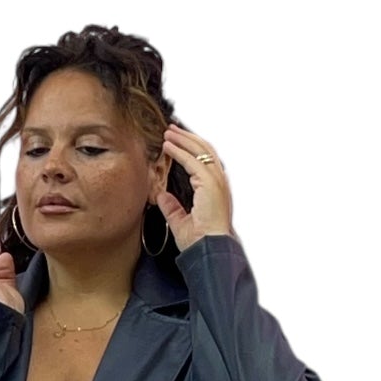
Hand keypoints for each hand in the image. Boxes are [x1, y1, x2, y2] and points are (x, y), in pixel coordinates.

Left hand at [155, 124, 233, 247]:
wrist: (209, 251)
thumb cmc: (200, 242)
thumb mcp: (181, 222)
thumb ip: (172, 208)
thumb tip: (161, 195)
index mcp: (216, 190)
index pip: (205, 161)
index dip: (191, 149)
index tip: (177, 142)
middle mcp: (220, 183)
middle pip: (205, 150)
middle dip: (187, 138)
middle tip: (172, 129)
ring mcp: (217, 182)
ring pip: (201, 151)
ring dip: (183, 139)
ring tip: (168, 132)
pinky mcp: (210, 184)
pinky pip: (193, 161)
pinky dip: (180, 151)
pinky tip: (168, 146)